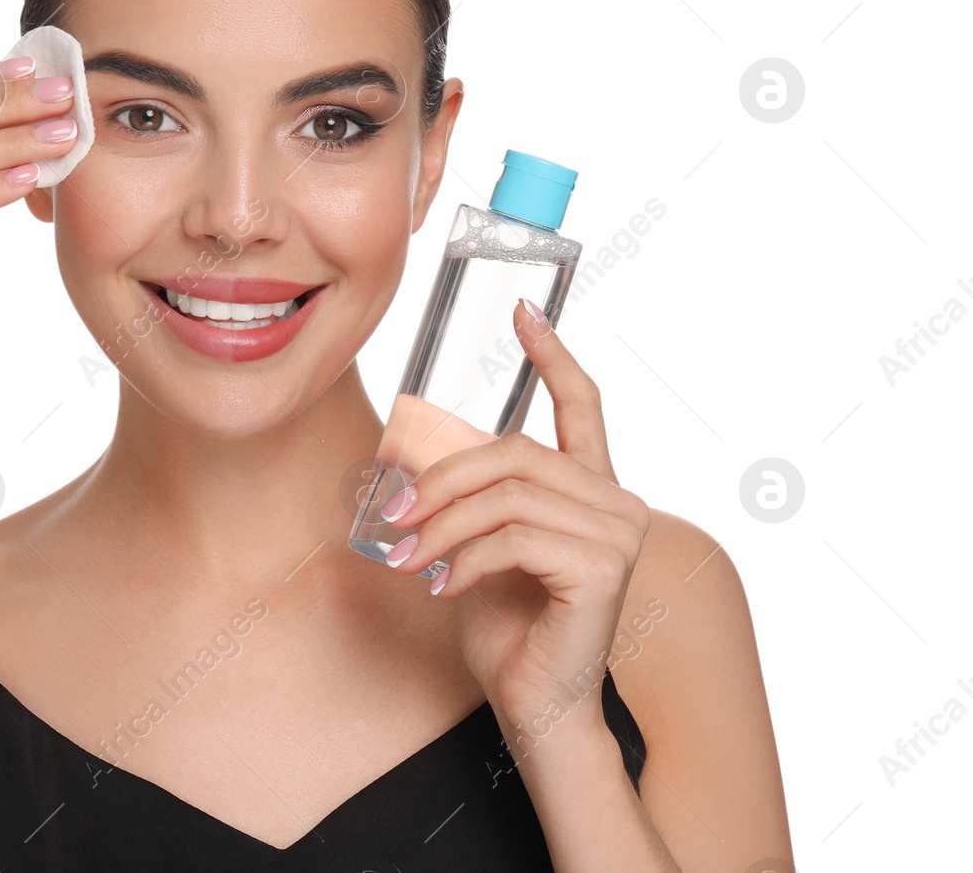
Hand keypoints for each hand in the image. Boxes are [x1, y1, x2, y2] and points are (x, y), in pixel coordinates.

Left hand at [381, 298, 650, 737]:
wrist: (535, 706)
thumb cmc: (508, 628)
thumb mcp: (476, 544)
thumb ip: (466, 497)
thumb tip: (409, 459)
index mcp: (590, 489)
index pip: (581, 405)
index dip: (553, 354)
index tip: (523, 309)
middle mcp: (616, 502)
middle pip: (515, 452)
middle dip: (443, 479)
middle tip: (395, 514)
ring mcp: (619, 533)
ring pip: (507, 494)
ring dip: (443, 524)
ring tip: (410, 558)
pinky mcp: (605, 567)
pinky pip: (513, 536)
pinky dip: (465, 557)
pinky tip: (443, 586)